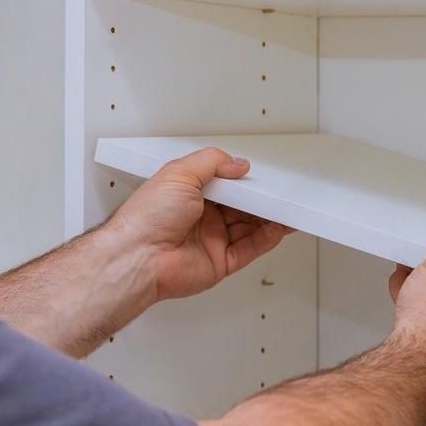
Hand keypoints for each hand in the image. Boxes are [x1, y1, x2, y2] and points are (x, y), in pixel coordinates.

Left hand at [106, 147, 288, 301]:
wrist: (137, 257)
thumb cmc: (146, 217)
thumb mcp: (179, 172)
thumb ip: (212, 162)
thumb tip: (238, 164)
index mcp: (189, 194)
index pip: (225, 184)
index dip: (244, 180)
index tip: (262, 176)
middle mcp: (202, 217)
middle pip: (241, 206)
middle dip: (261, 199)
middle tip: (280, 192)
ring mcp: (212, 240)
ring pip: (250, 227)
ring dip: (269, 218)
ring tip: (288, 209)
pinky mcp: (220, 262)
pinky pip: (250, 249)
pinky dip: (267, 239)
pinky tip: (278, 228)